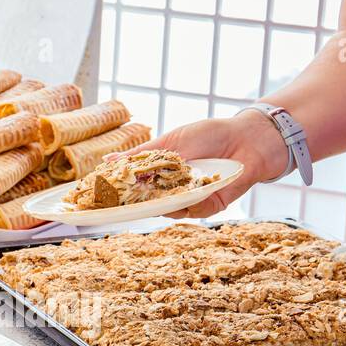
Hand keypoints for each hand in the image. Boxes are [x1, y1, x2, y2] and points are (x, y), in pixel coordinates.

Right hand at [109, 110, 289, 217]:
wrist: (248, 139)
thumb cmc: (210, 135)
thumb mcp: (170, 141)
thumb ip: (141, 155)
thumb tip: (108, 160)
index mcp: (160, 174)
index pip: (134, 188)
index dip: (118, 193)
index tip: (98, 195)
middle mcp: (172, 190)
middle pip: (148, 205)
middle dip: (134, 204)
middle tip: (119, 202)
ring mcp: (190, 200)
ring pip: (168, 210)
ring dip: (164, 201)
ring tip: (163, 186)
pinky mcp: (209, 206)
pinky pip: (193, 210)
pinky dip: (192, 200)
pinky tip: (194, 187)